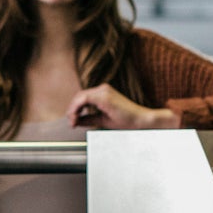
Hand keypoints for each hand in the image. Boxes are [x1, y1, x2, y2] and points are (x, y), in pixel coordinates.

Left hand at [65, 84, 181, 129]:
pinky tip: (76, 117)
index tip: (72, 122)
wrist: (141, 121)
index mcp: (103, 93)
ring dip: (73, 109)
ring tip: (73, 121)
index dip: (74, 109)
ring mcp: (104, 91)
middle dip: (72, 110)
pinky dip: (77, 108)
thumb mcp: (103, 120)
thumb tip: (75, 120)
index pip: (82, 98)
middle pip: (79, 96)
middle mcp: (103, 89)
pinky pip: (84, 98)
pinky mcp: (105, 96)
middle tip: (71, 123)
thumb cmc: (127, 121)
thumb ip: (89, 119)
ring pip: (80, 96)